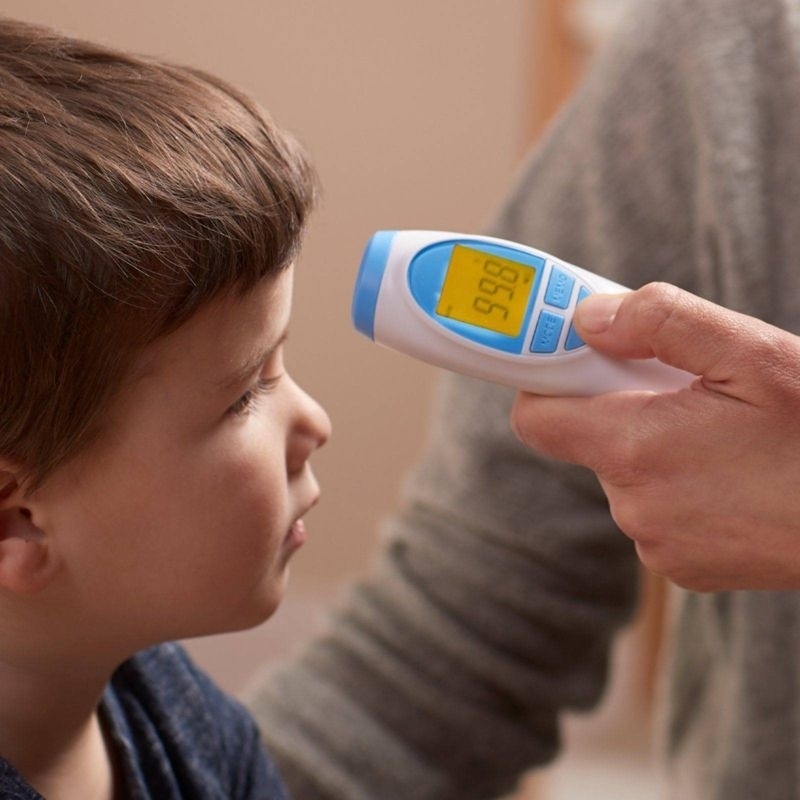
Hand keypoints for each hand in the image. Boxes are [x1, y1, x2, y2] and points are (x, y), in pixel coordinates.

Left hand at [511, 282, 799, 590]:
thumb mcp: (751, 353)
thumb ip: (659, 323)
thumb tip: (588, 320)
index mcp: (634, 448)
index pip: (536, 414)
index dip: (549, 377)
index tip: (575, 354)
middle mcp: (633, 504)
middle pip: (588, 438)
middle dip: (623, 405)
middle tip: (685, 388)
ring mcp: (657, 543)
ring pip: (627, 472)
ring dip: (656, 444)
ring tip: (724, 434)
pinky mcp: (683, 568)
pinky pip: (656, 509)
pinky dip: (679, 484)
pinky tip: (732, 473)